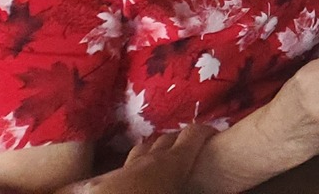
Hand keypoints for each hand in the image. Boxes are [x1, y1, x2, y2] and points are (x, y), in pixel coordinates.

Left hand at [72, 123, 215, 193]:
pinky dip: (133, 166)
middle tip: (190, 148)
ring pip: (142, 148)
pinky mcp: (104, 179)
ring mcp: (125, 167)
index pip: (194, 134)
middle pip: (166, 138)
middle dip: (179, 139)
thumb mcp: (178, 186)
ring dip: (154, 149)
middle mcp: (149, 159)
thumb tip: (208, 187)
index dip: (206, 131)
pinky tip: (132, 176)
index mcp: (173, 163)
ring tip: (161, 157)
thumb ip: (190, 183)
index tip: (214, 134)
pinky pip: (123, 165)